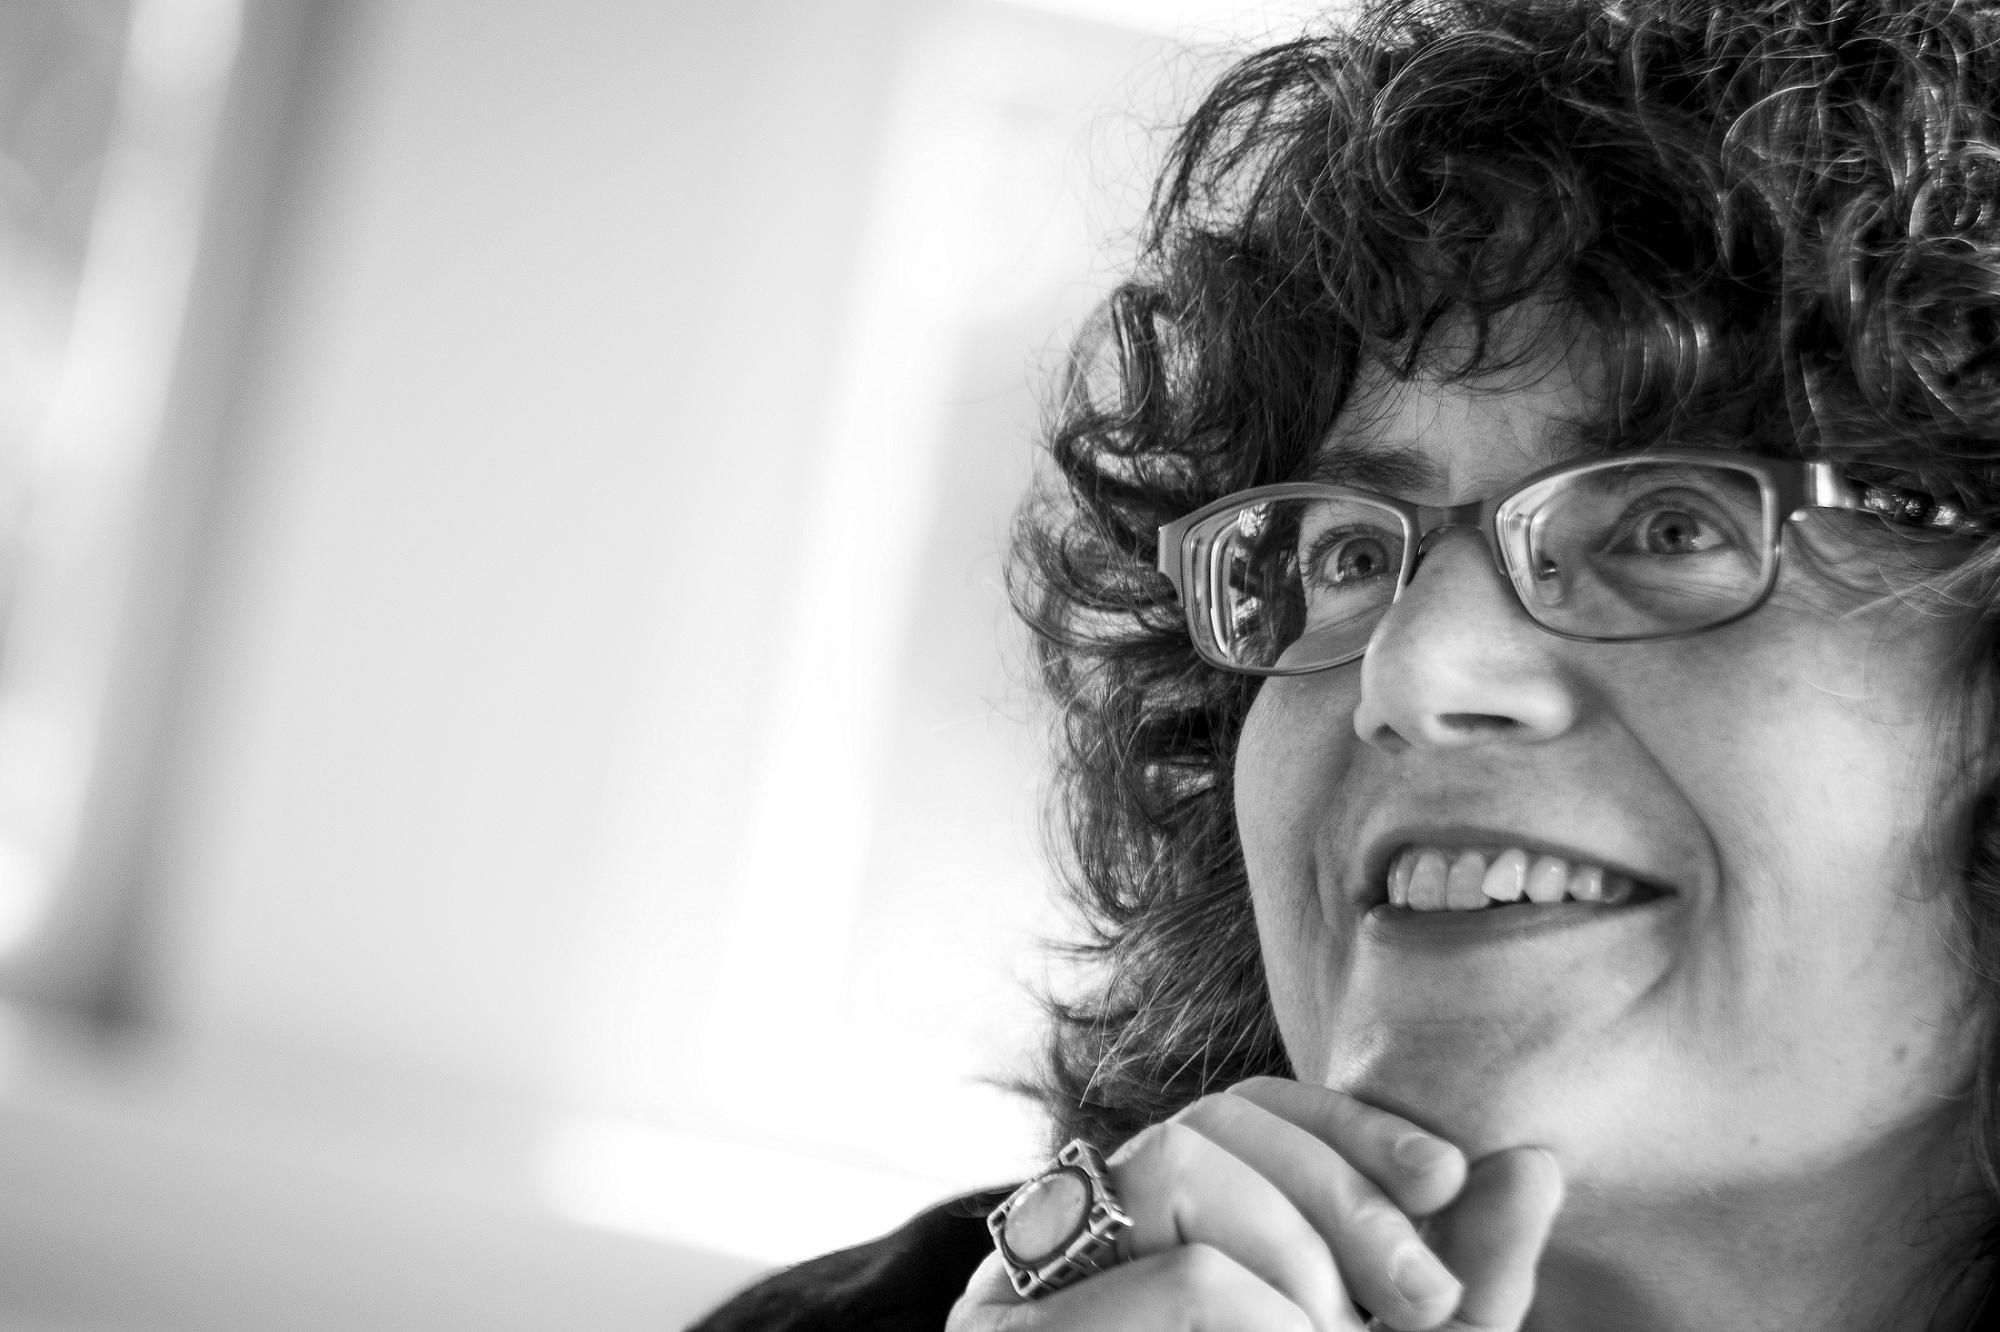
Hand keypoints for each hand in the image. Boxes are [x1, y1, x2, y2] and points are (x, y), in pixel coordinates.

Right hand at [945, 1077, 1563, 1331]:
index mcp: (1147, 1242)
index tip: (1448, 1181)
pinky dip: (1270, 1320)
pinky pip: (1183, 1282)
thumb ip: (1459, 1290)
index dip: (1343, 1125)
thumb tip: (1539, 1165)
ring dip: (1301, 1261)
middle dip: (1343, 1200)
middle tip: (1424, 1307)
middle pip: (1210, 1126)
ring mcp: (1018, 1297)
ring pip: (1177, 1171)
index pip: (1238, 1114)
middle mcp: (1066, 1250)